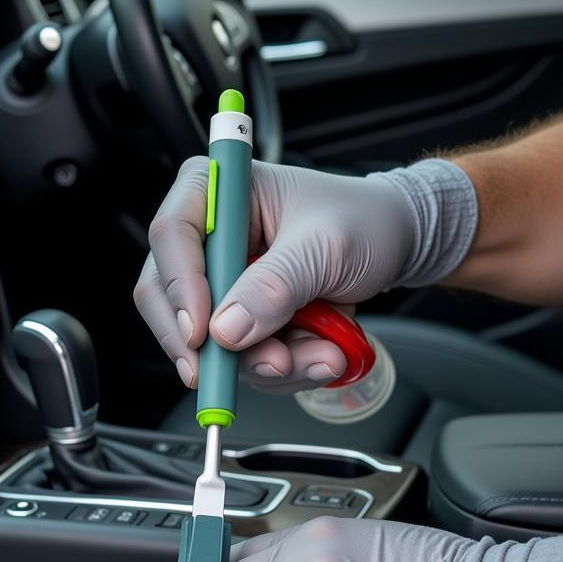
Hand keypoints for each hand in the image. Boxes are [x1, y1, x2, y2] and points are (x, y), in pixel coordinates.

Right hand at [135, 158, 414, 394]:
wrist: (397, 242)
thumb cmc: (363, 220)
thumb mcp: (325, 247)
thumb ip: (275, 286)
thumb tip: (227, 330)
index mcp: (218, 191)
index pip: (172, 235)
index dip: (181, 287)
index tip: (203, 333)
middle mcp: (209, 238)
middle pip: (165, 296)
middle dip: (212, 345)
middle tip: (251, 368)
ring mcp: (221, 284)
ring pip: (206, 342)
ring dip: (263, 363)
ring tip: (322, 354)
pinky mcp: (240, 320)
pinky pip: (240, 360)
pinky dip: (282, 370)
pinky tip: (321, 353)